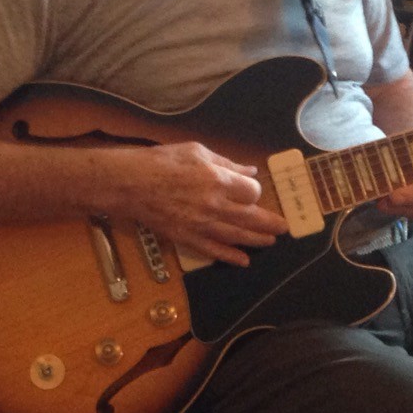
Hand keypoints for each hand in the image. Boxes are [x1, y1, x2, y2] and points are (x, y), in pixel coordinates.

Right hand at [120, 142, 287, 267]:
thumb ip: (226, 163)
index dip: (256, 193)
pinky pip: (213, 250)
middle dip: (269, 224)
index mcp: (217, 179)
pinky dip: (230, 256)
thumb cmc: (161, 161)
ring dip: (256, 241)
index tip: (252, 192)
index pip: (251, 192)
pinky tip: (242, 260)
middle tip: (283, 228)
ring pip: (236, 236)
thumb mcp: (196, 151)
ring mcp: (200, 224)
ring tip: (269, 242)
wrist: (130, 183)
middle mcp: (213, 204)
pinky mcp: (187, 237)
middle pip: (250, 218)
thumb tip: (250, 170)